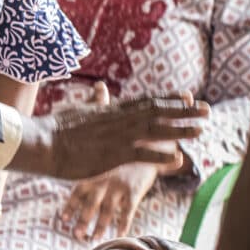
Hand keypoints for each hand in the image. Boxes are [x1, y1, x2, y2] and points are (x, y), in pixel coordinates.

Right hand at [16, 93, 206, 180]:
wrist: (41, 143)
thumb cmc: (55, 129)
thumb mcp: (77, 110)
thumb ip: (93, 102)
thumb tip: (100, 91)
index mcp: (111, 110)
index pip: (146, 101)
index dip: (169, 99)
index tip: (188, 97)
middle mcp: (118, 120)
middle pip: (158, 112)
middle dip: (184, 112)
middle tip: (207, 110)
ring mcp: (117, 137)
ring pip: (156, 130)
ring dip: (180, 130)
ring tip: (201, 130)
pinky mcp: (111, 155)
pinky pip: (142, 154)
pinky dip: (161, 156)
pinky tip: (178, 158)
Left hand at [59, 162, 159, 240]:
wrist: (146, 153)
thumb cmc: (121, 165)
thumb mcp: (104, 168)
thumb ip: (93, 181)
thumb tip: (79, 200)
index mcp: (95, 175)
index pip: (78, 191)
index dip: (70, 205)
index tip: (63, 219)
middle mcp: (104, 181)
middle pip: (91, 203)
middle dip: (83, 219)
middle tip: (76, 235)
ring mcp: (119, 186)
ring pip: (107, 209)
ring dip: (100, 225)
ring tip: (94, 238)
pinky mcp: (134, 190)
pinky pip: (128, 210)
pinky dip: (123, 223)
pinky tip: (119, 235)